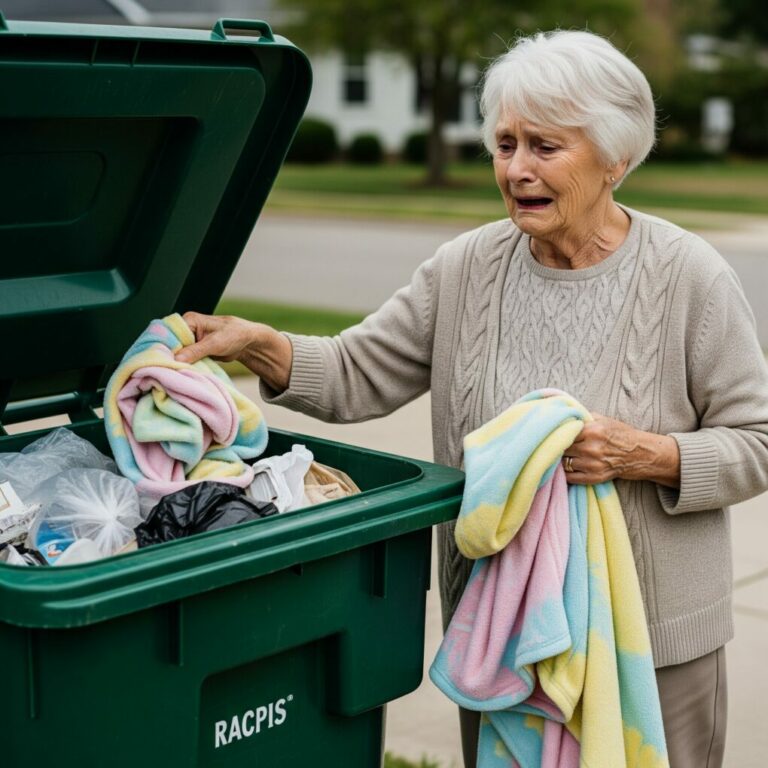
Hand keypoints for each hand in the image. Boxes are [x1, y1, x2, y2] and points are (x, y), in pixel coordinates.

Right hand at [175, 312, 292, 391]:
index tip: (161, 361)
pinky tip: (182, 373)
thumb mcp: (215, 343)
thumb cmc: (235, 335)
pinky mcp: (195, 351)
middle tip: (166, 371)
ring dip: (178, 363)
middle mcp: (187, 329)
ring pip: (178, 353)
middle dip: (170, 357)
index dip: (165, 347)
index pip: (170, 334)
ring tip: (173, 374)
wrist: (248, 342)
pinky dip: (185, 366)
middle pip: (172, 344)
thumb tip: (176, 359)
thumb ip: (195, 351)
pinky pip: (186, 359)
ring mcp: (190, 341)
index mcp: (190, 321)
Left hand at [562, 413, 679, 487]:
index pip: (563, 433)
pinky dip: (566, 473)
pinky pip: (570, 478)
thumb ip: (582, 417)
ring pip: (564, 463)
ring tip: (563, 456)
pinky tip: (567, 467)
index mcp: (592, 431)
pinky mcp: (594, 478)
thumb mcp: (603, 419)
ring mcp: (593, 465)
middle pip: (562, 448)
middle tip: (555, 445)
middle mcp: (592, 448)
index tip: (553, 434)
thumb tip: (562, 415)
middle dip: (558, 447)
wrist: (641, 454)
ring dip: (561, 460)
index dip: (558, 433)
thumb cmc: (621, 434)